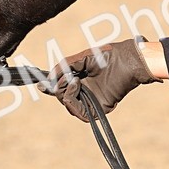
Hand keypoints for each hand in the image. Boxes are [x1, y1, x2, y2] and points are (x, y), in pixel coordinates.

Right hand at [44, 37, 162, 121]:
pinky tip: (76, 85)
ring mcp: (92, 101)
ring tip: (74, 79)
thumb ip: (65, 66)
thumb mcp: (83, 57)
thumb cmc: (109, 55)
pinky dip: (73, 102)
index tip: (40, 84)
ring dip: (65, 93)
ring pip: (69, 106)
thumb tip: (48, 78)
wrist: (128, 60)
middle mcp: (85, 92)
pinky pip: (80, 113)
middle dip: (58, 87)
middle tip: (65, 76)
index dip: (51, 86)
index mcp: (81, 80)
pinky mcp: (99, 109)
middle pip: (62, 97)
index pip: (62, 87)